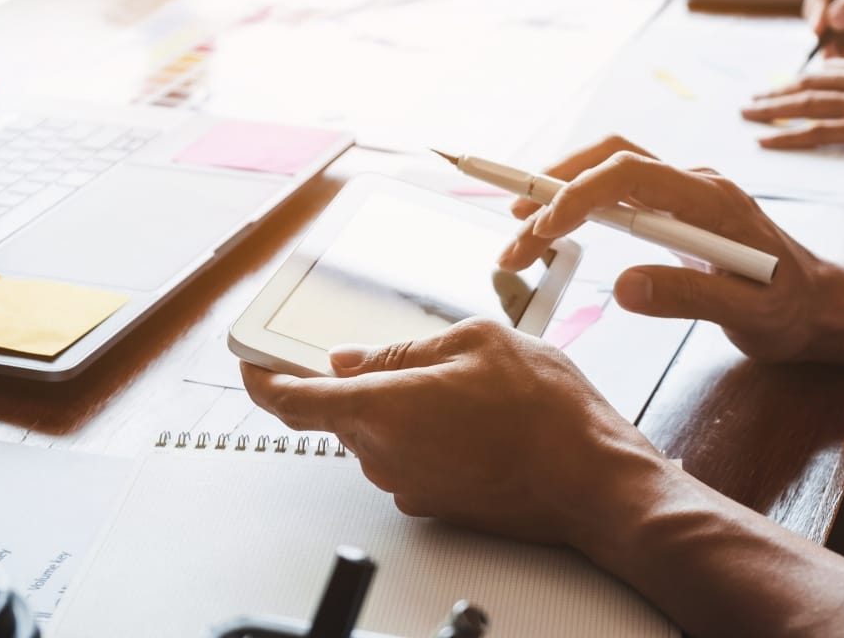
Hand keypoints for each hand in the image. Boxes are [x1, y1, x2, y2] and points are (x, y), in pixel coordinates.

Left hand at [241, 319, 673, 548]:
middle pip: (340, 411)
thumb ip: (405, 348)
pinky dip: (422, 431)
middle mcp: (384, 454)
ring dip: (400, 405)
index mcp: (382, 407)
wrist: (591, 479)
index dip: (261, 378)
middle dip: (362, 380)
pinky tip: (473, 416)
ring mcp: (407, 483)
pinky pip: (406, 456)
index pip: (289, 400)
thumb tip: (355, 360)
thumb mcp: (477, 342)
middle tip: (408, 355)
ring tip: (462, 385)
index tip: (251, 362)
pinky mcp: (432, 502)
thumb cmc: (546, 413)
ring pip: (377, 432)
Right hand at [498, 138, 843, 363]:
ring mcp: (684, 194)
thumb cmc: (793, 311)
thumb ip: (688, 297)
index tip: (540, 230)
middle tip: (511, 235)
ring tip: (519, 226)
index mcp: (710, 199)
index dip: (577, 196)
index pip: (628, 174)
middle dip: (553, 189)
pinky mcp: (677, 211)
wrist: (822, 307)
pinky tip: (556, 225)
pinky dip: (580, 201)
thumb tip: (623, 288)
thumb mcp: (749, 314)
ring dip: (560, 190)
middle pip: (609, 161)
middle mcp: (694, 184)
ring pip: (609, 169)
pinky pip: (619, 190)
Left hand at [744, 55, 843, 163]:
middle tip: (750, 99)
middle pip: (807, 84)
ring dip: (770, 110)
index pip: (828, 71)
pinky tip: (766, 139)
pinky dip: (786, 136)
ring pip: (803, 104)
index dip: (799, 79)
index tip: (780, 85)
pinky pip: (814, 133)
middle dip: (774, 92)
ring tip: (746, 114)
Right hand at [806, 0, 843, 51]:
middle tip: (825, 51)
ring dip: (828, 45)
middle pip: (817, 10)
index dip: (816, 9)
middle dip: (820, 31)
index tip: (819, 31)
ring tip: (836, 59)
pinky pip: (837, 42)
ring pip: (825, 29)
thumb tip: (832, 20)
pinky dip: (840, 52)